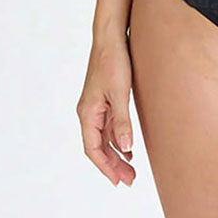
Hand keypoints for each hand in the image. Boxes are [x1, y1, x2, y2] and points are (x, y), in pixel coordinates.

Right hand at [77, 34, 137, 187]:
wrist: (111, 37)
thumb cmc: (113, 62)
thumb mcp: (120, 94)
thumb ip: (122, 122)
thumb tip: (126, 149)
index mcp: (87, 113)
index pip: (93, 149)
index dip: (105, 167)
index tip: (118, 181)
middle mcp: (88, 112)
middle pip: (98, 147)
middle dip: (112, 165)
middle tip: (129, 180)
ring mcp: (96, 106)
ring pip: (103, 138)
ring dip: (115, 154)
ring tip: (130, 169)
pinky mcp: (105, 99)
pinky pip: (108, 127)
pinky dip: (117, 139)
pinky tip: (128, 147)